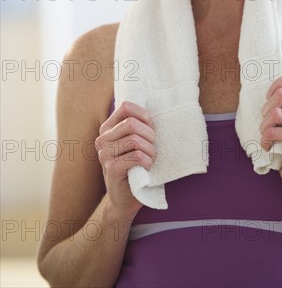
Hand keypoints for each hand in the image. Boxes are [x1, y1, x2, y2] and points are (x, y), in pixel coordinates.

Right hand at [95, 101, 155, 216]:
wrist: (127, 198)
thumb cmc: (136, 165)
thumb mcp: (135, 142)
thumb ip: (138, 126)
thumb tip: (155, 108)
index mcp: (108, 128)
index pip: (126, 107)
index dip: (143, 115)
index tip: (151, 128)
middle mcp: (102, 139)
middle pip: (132, 123)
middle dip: (149, 134)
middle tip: (153, 146)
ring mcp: (104, 154)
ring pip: (135, 140)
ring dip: (150, 150)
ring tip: (150, 158)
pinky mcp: (111, 169)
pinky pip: (136, 156)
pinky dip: (147, 161)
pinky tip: (147, 167)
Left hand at [259, 71, 281, 198]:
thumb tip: (268, 90)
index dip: (278, 83)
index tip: (271, 99)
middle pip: (281, 93)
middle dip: (265, 108)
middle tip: (266, 123)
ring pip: (274, 112)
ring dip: (263, 126)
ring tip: (267, 136)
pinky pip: (272, 131)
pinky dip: (264, 139)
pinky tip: (268, 146)